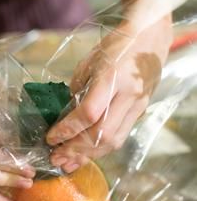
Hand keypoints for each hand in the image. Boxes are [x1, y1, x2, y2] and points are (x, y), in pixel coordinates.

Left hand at [47, 18, 171, 171]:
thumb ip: (78, 91)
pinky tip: (86, 154)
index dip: (68, 129)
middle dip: (76, 149)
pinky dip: (100, 149)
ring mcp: (137, 105)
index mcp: (112, 78)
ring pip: (113, 141)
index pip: (88, 113)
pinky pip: (120, 137)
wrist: (150, 38)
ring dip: (88, 155)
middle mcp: (128, 95)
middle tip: (56, 157)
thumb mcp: (90, 63)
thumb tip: (66, 118)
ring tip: (68, 162)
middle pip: (102, 134)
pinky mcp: (141, 112)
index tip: (51, 138)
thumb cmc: (116, 46)